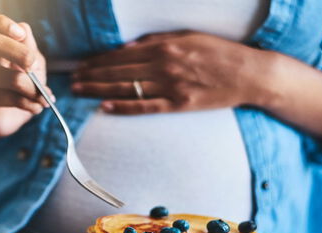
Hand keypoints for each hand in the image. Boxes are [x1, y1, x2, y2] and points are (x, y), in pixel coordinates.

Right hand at [0, 11, 51, 138]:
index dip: (1, 23)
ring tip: (43, 99)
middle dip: (20, 53)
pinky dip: (29, 104)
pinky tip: (36, 108)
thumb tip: (24, 32)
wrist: (2, 118)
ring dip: (33, 90)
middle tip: (34, 66)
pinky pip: (9, 98)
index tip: (19, 34)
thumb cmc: (18, 87)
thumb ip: (28, 47)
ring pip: (10, 77)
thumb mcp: (30, 65)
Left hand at [71, 31, 270, 113]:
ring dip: (99, 89)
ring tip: (80, 90)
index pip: (122, 55)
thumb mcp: (188, 36)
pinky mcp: (179, 104)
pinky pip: (145, 106)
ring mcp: (171, 85)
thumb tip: (128, 48)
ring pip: (126, 87)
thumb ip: (157, 40)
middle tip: (72, 79)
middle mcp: (164, 64)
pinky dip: (123, 106)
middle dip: (92, 74)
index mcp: (165, 46)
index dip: (99, 60)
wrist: (249, 73)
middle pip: (119, 70)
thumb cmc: (219, 52)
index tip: (82, 64)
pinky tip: (104, 106)